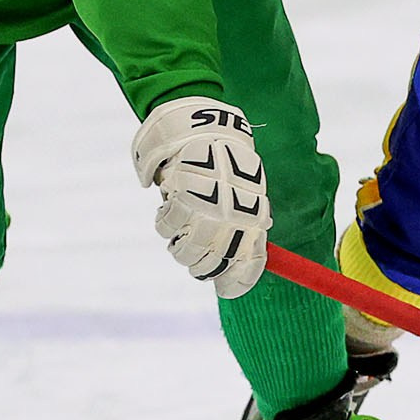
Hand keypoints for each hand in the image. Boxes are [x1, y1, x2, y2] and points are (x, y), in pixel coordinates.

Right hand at [131, 97, 270, 296]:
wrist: (207, 130)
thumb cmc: (226, 167)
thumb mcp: (244, 198)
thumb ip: (241, 234)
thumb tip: (228, 279)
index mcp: (255, 220)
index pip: (249, 267)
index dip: (235, 283)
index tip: (224, 289)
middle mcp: (235, 220)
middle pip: (210, 267)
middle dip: (198, 263)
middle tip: (191, 244)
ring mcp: (209, 210)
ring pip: (184, 252)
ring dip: (177, 241)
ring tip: (181, 218)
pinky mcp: (184, 198)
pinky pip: (166, 228)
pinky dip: (164, 220)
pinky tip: (169, 204)